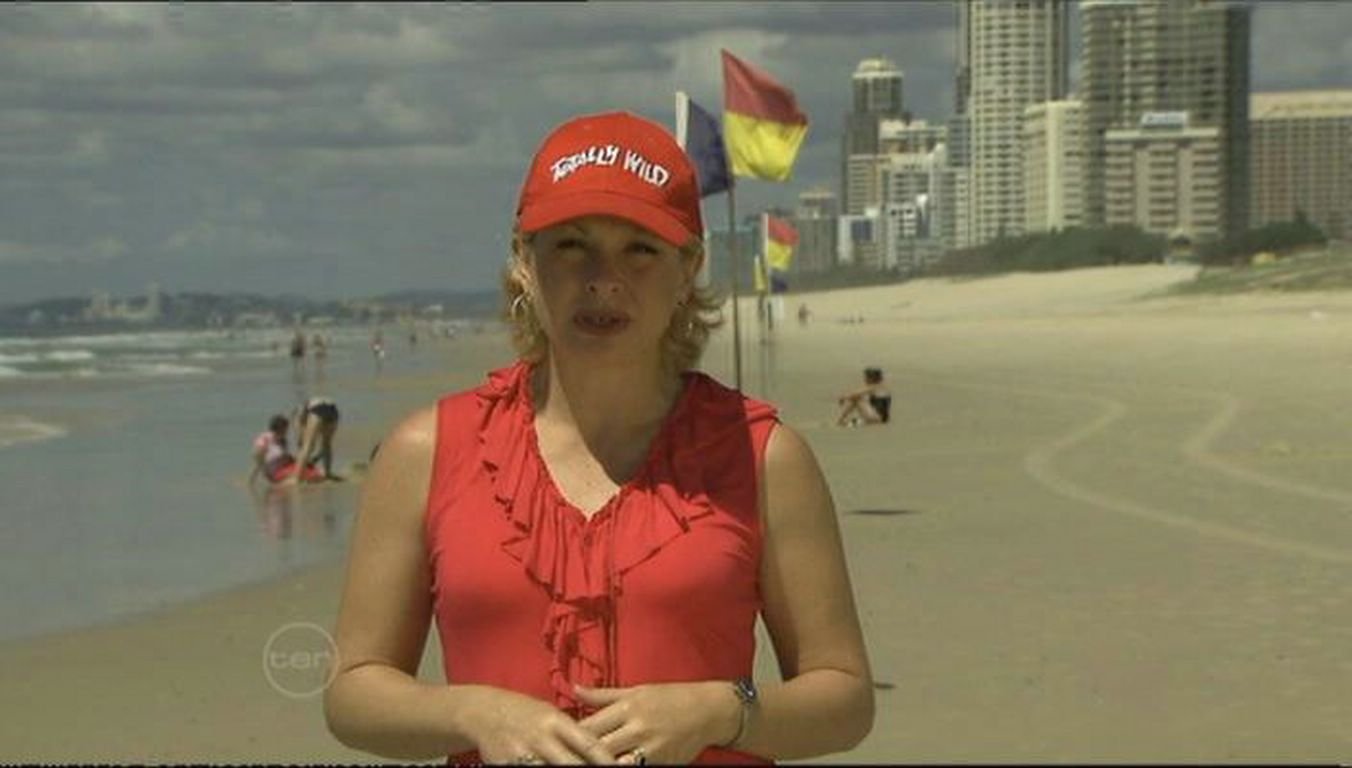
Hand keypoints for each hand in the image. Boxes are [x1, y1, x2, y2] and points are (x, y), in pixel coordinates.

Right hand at [470, 689, 616, 764]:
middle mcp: (541, 738)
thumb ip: (573, 731)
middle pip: (573, 765)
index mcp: (556, 721)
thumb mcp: (550, 713)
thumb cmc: (524, 712)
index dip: (608, 760)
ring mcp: (523, 754)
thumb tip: (602, 749)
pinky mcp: (507, 766)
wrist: (483, 712)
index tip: (624, 766)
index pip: (588, 744)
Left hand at [575, 681, 738, 764]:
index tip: (559, 742)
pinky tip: (614, 765)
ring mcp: (650, 749)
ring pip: (614, 764)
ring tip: (587, 764)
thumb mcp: (637, 690)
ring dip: (600, 764)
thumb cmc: (672, 697)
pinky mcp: (661, 764)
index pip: (588, 727)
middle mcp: (637, 728)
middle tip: (564, 758)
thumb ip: (603, 695)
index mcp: (628, 707)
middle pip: (596, 748)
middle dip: (579, 755)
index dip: (571, 737)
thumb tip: (574, 689)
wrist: (709, 711)